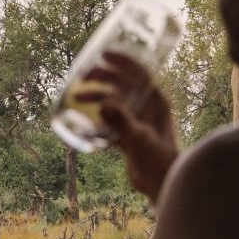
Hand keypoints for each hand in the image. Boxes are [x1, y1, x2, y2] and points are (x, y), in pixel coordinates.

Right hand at [78, 52, 176, 201]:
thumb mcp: (141, 138)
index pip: (139, 72)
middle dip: (102, 77)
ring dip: (95, 97)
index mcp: (156, 101)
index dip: (122, 60)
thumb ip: (123, 122)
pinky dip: (96, 118)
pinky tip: (81, 120)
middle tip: (82, 76)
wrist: (162, 185)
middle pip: (123, 83)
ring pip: (113, 101)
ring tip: (76, 99)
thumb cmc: (159, 160)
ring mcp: (137, 121)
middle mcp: (147, 108)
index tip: (102, 54)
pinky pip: (110, 121)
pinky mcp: (129, 136)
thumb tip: (102, 106)